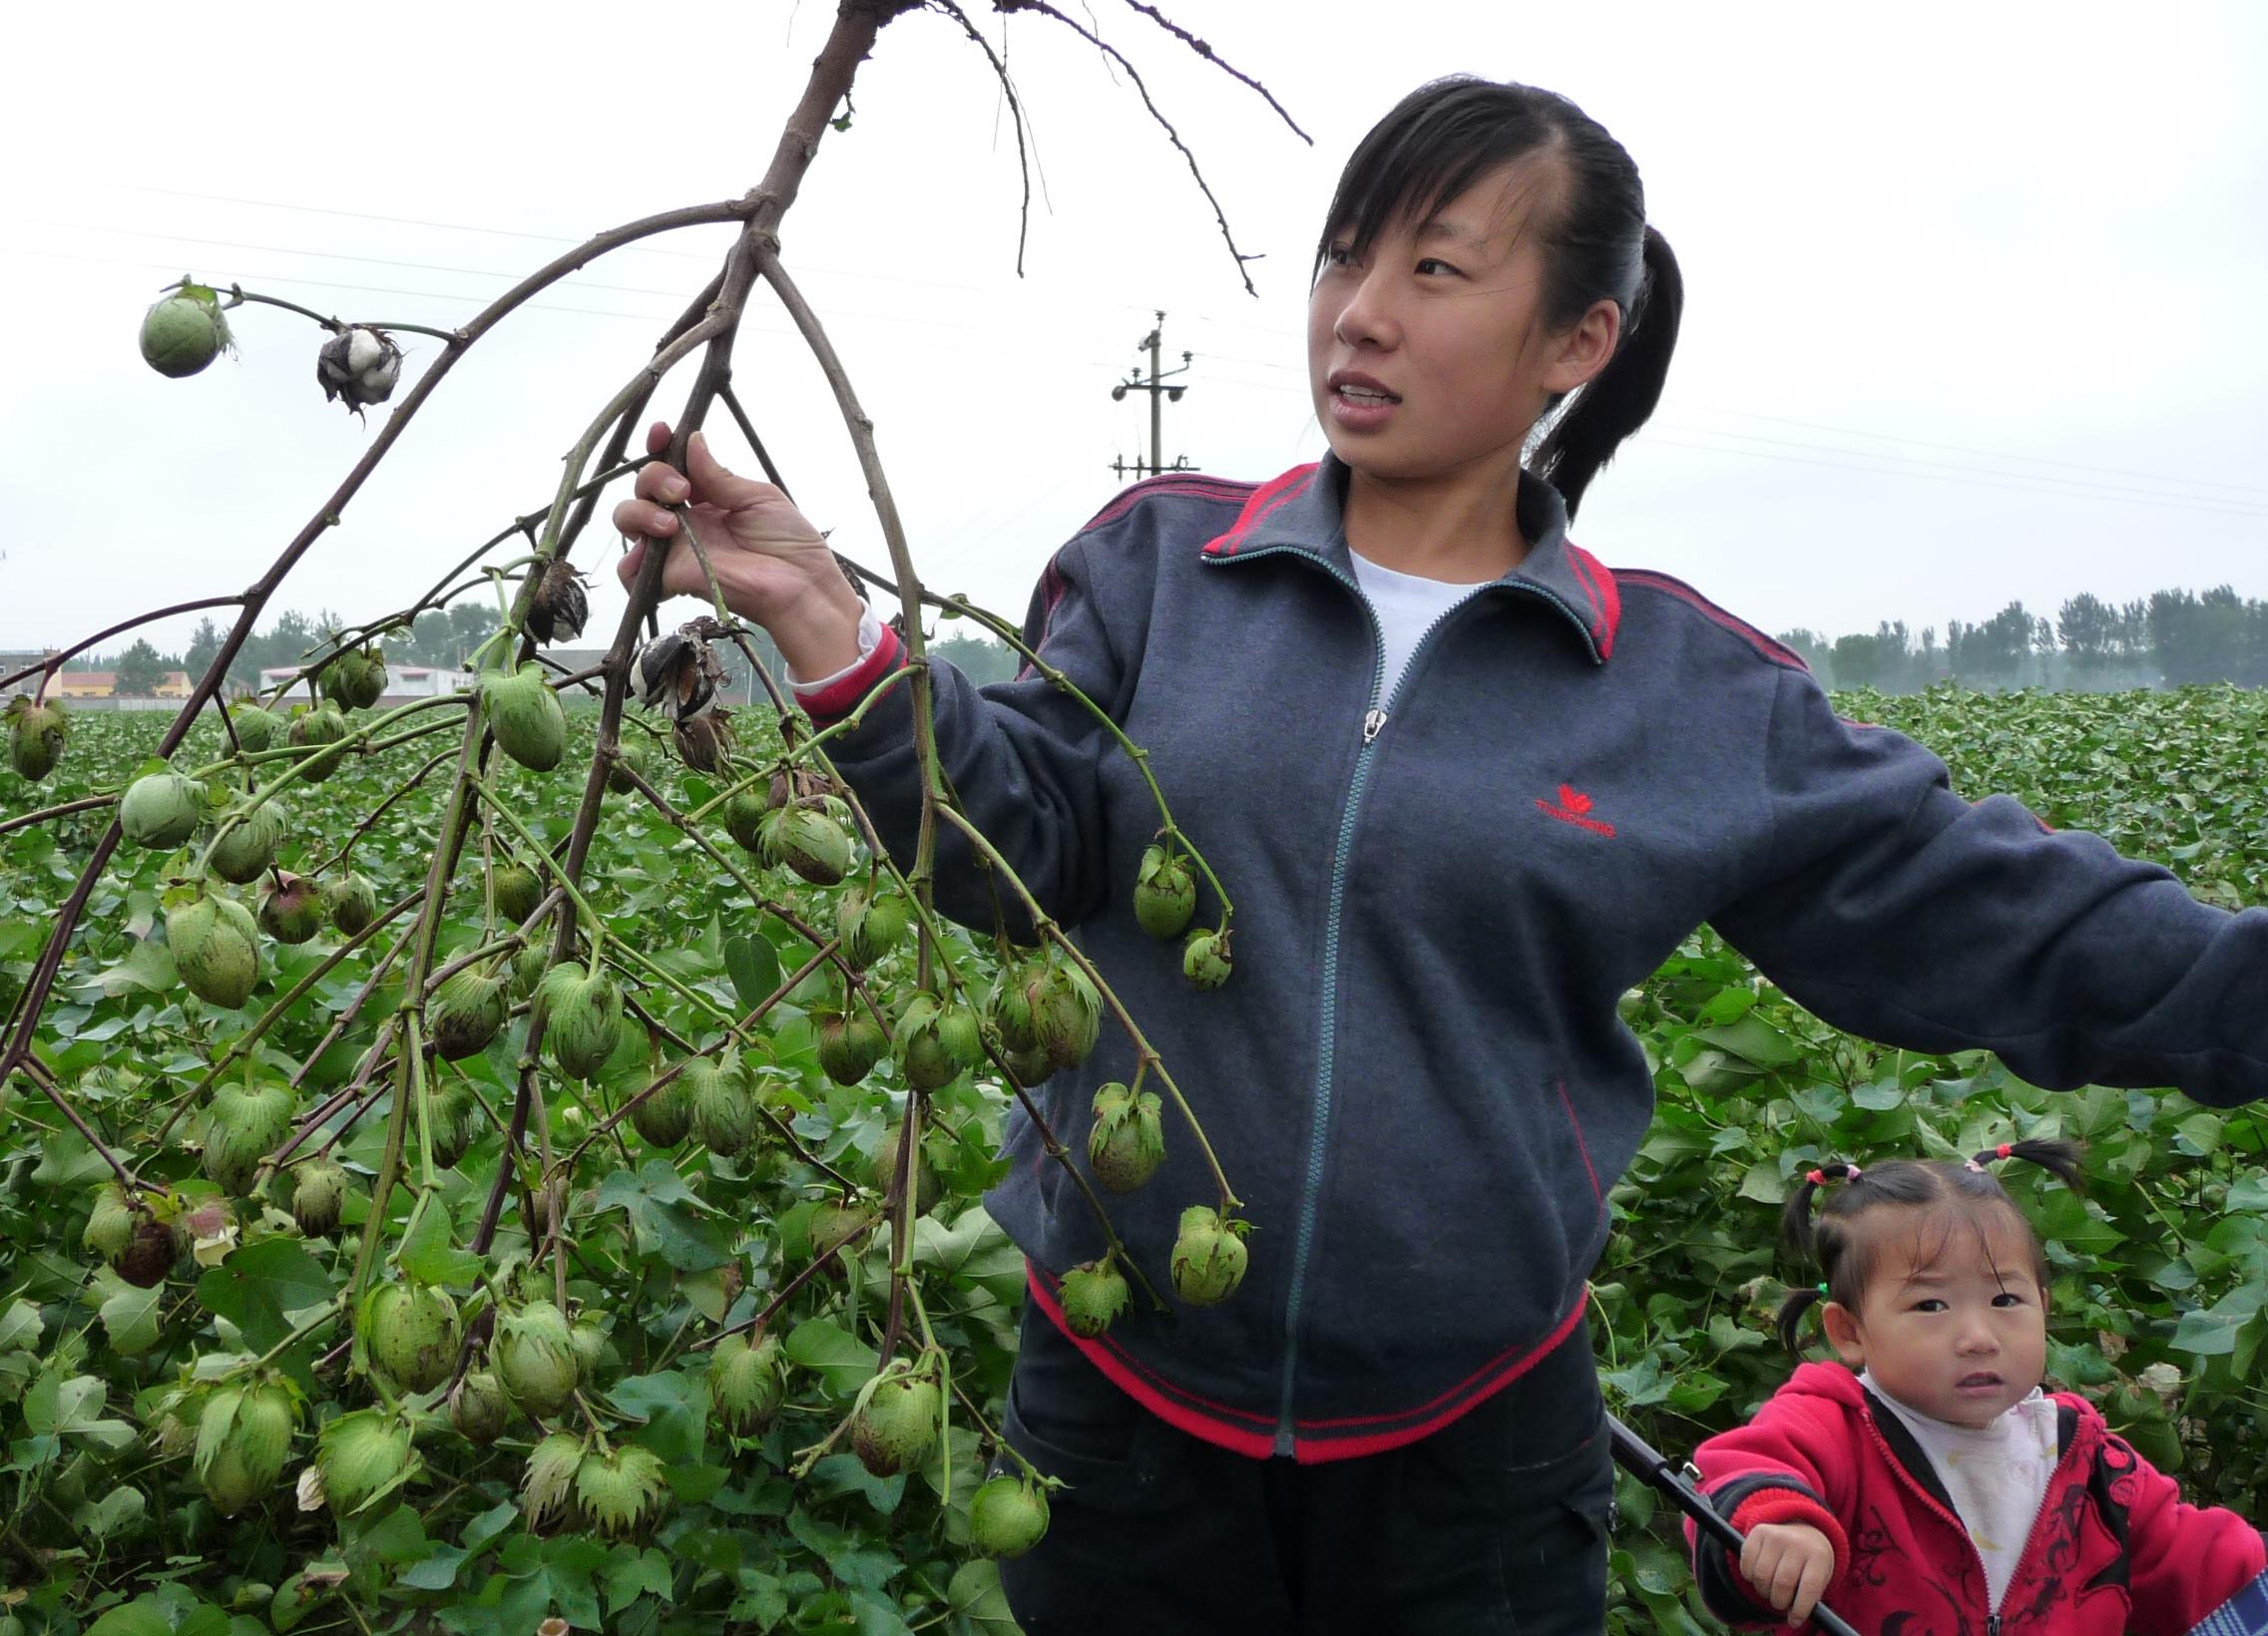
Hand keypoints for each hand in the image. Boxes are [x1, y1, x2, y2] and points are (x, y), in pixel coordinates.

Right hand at [612, 421, 862, 677]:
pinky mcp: (671, 577)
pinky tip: (654, 548)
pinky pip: (630, 572)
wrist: (800, 585)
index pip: (669, 465)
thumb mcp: (757, 497)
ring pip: (628, 519)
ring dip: (639, 511)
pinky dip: (631, 560)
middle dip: (653, 477)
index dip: (659, 446)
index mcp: (705, 497)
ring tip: (672, 523)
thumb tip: (692, 440)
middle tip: (681, 490)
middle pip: (643, 488)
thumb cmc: (789, 541)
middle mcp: (685, 519)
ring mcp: (674, 547)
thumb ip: (719, 475)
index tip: (662, 432)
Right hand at [1738, 1522, 1834, 1627]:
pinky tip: (1759, 1576)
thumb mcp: (1820, 1577)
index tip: (1794, 1621)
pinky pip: (1747, 1564)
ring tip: (1770, 1590)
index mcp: (1818, 1555)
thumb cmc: (1811, 1563)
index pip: (1809, 1587)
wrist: (1804, 1529)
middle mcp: (1797, 1542)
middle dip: (1779, 1601)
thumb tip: (1792, 1618)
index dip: (1800, 1608)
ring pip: (1761, 1575)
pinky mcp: (1758, 1532)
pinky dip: (1749, 1577)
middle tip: (1780, 1604)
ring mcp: (1776, 1535)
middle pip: (1782, 1582)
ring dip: (1763, 1591)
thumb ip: (1809, 1597)